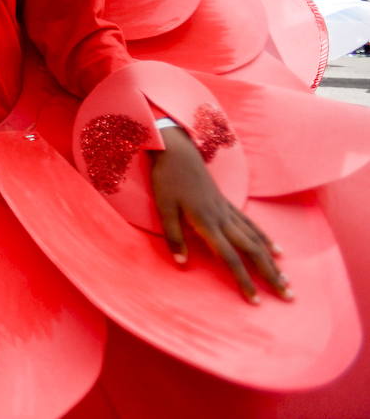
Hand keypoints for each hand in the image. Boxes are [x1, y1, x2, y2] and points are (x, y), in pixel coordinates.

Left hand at [151, 125, 290, 303]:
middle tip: (288, 295)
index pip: (230, 258)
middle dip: (270, 275)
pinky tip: (276, 249)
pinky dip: (265, 238)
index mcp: (207, 223)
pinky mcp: (227, 203)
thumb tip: (182, 264)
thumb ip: (174, 237)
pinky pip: (251, 224)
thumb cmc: (167, 180)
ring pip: (256, 239)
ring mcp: (227, 210)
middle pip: (252, 251)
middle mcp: (223, 218)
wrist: (177, 151)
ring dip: (272, 261)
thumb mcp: (163, 209)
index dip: (243, 280)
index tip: (255, 301)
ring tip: (286, 279)